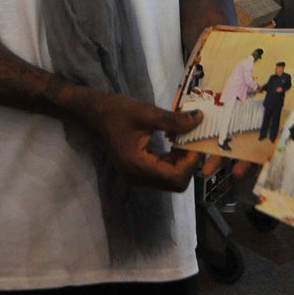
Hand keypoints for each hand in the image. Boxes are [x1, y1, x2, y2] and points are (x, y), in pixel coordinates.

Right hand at [82, 92, 202, 192]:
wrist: (94, 114)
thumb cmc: (116, 112)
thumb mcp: (146, 113)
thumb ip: (173, 120)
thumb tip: (199, 119)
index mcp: (137, 166)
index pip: (175, 177)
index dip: (190, 162)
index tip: (196, 141)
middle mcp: (137, 177)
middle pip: (175, 183)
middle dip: (188, 163)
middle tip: (192, 141)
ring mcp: (137, 177)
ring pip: (171, 180)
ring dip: (182, 162)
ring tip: (183, 139)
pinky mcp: (138, 172)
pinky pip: (163, 173)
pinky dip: (173, 161)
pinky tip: (173, 143)